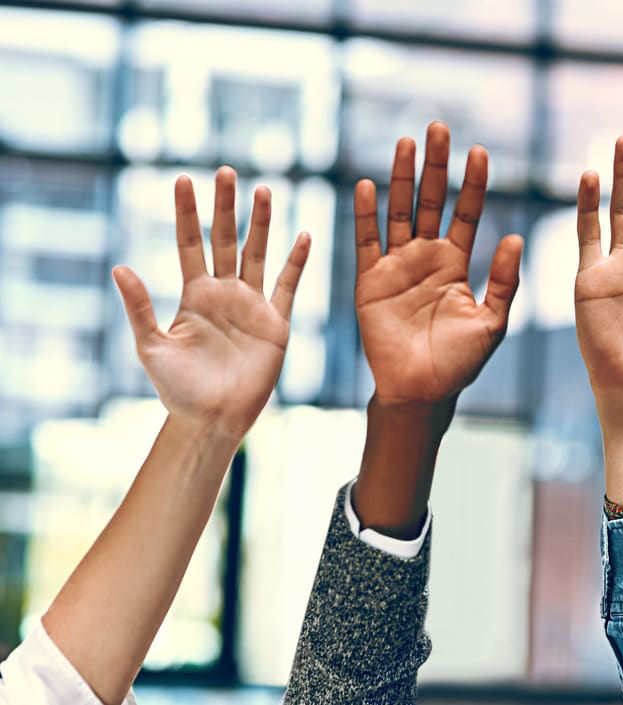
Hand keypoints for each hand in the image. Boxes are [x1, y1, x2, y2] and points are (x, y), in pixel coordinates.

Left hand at [112, 167, 309, 439]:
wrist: (214, 418)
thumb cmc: (178, 389)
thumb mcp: (151, 346)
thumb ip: (140, 307)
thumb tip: (119, 268)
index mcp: (193, 296)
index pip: (189, 243)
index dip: (186, 213)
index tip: (181, 179)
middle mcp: (223, 294)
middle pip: (225, 240)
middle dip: (225, 206)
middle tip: (225, 171)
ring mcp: (251, 306)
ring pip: (257, 254)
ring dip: (262, 223)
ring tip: (264, 190)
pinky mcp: (276, 323)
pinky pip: (288, 286)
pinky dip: (296, 262)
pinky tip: (304, 235)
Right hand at [354, 123, 522, 407]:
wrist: (421, 393)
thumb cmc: (459, 363)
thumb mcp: (491, 321)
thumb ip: (503, 281)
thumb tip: (515, 238)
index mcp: (456, 264)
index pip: (467, 214)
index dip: (473, 184)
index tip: (479, 152)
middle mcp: (426, 257)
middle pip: (431, 201)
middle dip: (435, 166)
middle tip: (439, 128)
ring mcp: (396, 266)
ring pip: (399, 212)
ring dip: (402, 178)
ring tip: (406, 143)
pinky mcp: (370, 281)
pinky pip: (366, 242)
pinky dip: (365, 215)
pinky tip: (367, 186)